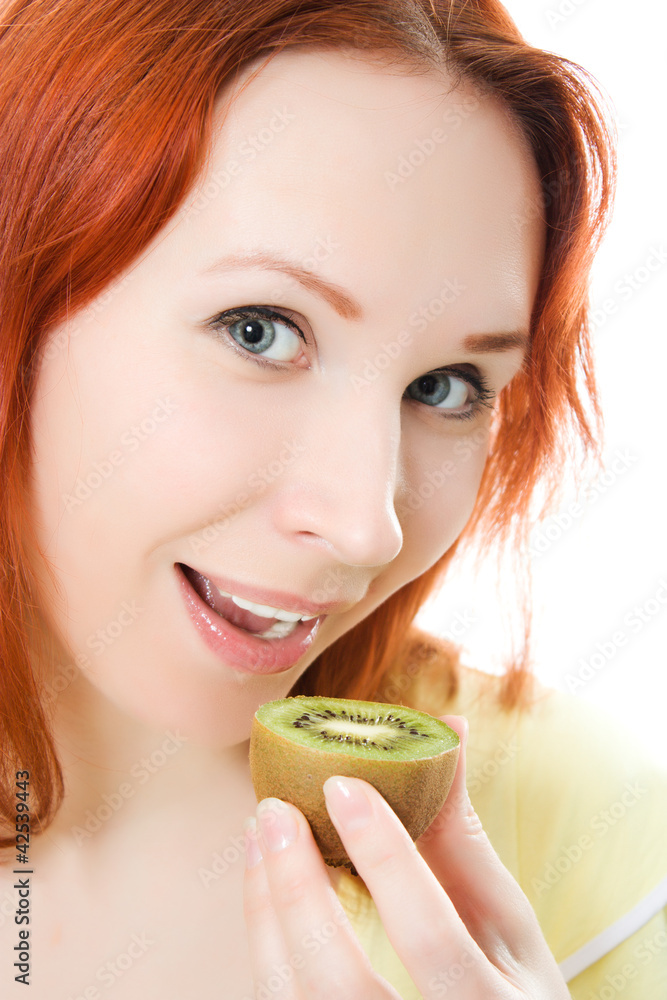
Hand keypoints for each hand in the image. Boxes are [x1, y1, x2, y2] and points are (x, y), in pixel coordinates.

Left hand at [243, 716, 569, 998]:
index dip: (387, 861)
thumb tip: (448, 728)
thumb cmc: (507, 992)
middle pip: (343, 984)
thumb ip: (464, 837)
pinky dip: (265, 942)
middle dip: (298, 892)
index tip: (343, 784)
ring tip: (259, 835)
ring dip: (266, 913)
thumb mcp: (505, 926)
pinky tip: (262, 885)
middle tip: (274, 811)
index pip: (433, 940)